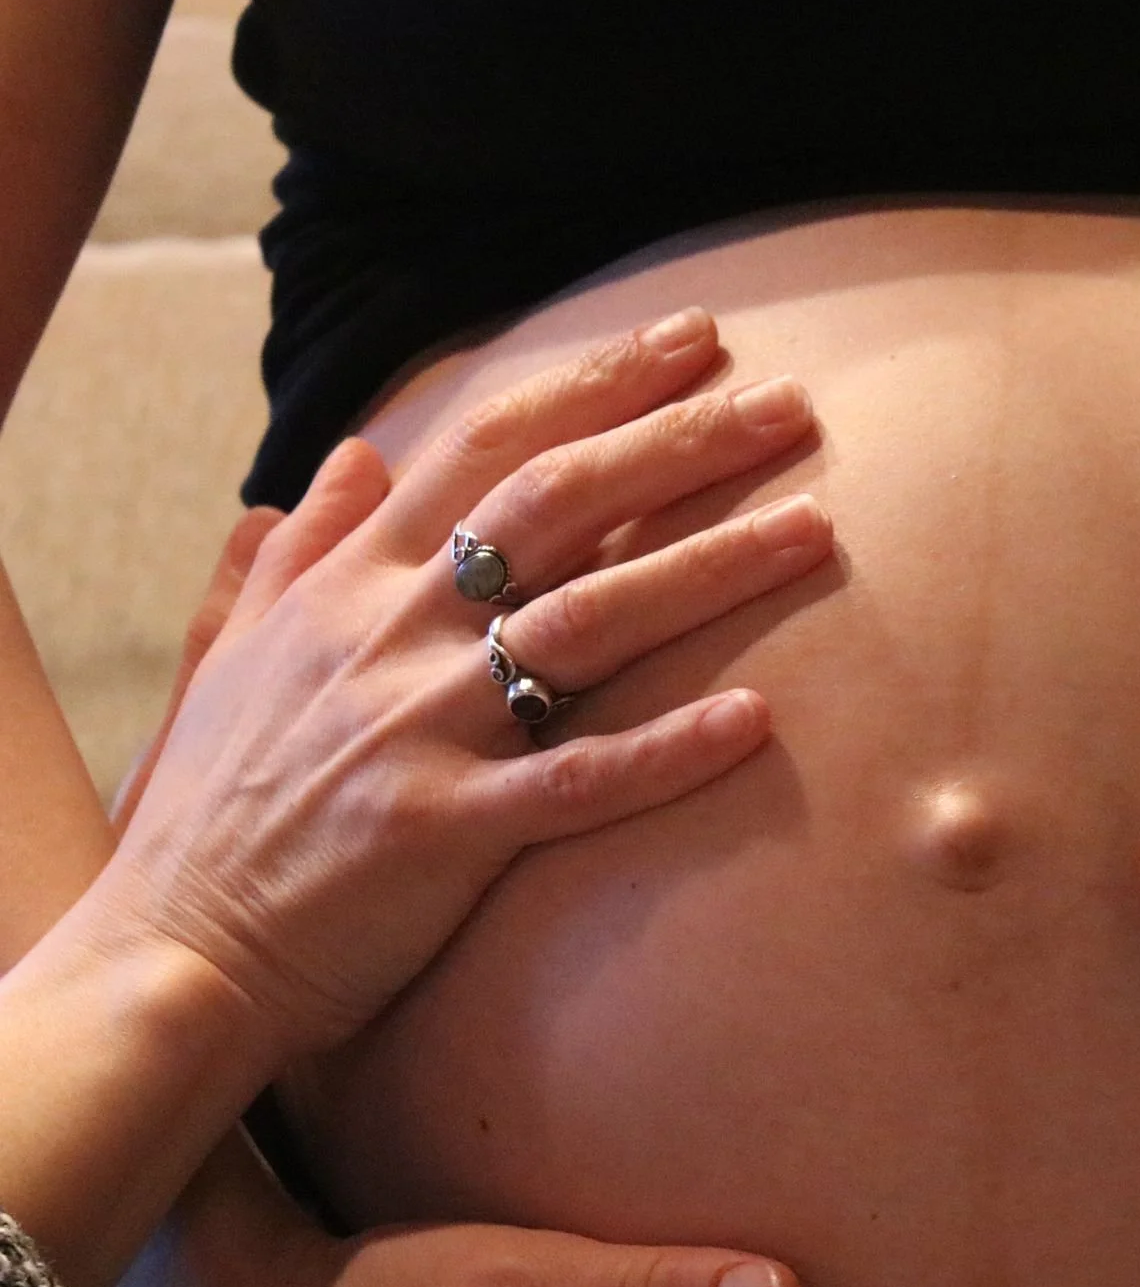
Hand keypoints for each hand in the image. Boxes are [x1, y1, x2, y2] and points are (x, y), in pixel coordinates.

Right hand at [98, 309, 830, 1058]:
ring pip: (588, 622)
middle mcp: (392, 632)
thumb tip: (352, 453)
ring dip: (710, 568)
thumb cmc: (218, 804)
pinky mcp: (446, 830)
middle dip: (681, 443)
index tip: (693, 338)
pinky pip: (578, 781)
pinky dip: (668, 750)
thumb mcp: (240, 649)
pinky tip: (758, 721)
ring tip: (817, 528)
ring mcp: (420, 727)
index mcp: (351, 583)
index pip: (489, 446)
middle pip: (558, 505)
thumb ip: (301, 547)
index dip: (597, 385)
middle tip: (793, 404)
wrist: (174, 948)